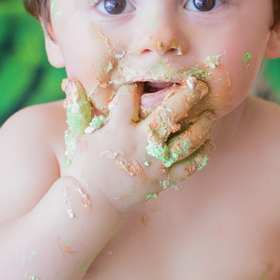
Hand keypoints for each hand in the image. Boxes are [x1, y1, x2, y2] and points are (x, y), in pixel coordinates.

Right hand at [61, 77, 213, 211]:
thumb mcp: (79, 134)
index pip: (130, 97)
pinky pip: (189, 167)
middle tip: (198, 85)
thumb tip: (69, 81)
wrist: (94, 201)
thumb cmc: (86, 163)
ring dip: (201, 126)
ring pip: (186, 141)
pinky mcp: (163, 180)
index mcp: (116, 128)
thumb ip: (78, 107)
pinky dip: (202, 156)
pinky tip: (209, 144)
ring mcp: (154, 163)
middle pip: (167, 114)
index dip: (138, 85)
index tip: (147, 78)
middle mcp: (138, 143)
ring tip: (210, 115)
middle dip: (185, 96)